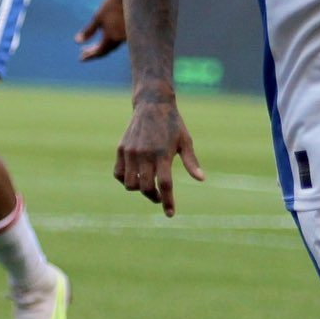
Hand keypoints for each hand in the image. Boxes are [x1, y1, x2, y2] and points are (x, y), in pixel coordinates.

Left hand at [77, 0, 126, 60]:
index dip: (90, 55)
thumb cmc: (112, 5)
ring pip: (112, 46)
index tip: (81, 58)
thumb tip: (77, 41)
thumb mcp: (98, 17)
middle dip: (94, 52)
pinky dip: (108, 42)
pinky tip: (105, 37)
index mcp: (111, 37)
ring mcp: (125, 36)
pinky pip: (117, 41)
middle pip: (105, 50)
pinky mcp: (128, 31)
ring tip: (92, 47)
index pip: (99, 52)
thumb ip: (88, 30)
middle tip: (83, 53)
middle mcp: (120, 39)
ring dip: (101, 47)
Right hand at [115, 99, 204, 215]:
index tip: (170, 214)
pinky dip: (125, 180)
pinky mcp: (121, 149)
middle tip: (159, 196)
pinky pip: (118, 174)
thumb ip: (191, 162)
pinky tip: (135, 178)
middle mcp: (145, 154)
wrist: (152, 104)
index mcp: (163, 154)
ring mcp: (131, 152)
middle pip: (146, 187)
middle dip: (153, 197)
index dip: (167, 202)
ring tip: (147, 186)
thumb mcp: (185, 141)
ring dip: (139, 190)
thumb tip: (201, 179)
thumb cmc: (172, 124)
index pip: (165, 184)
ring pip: (130, 184)